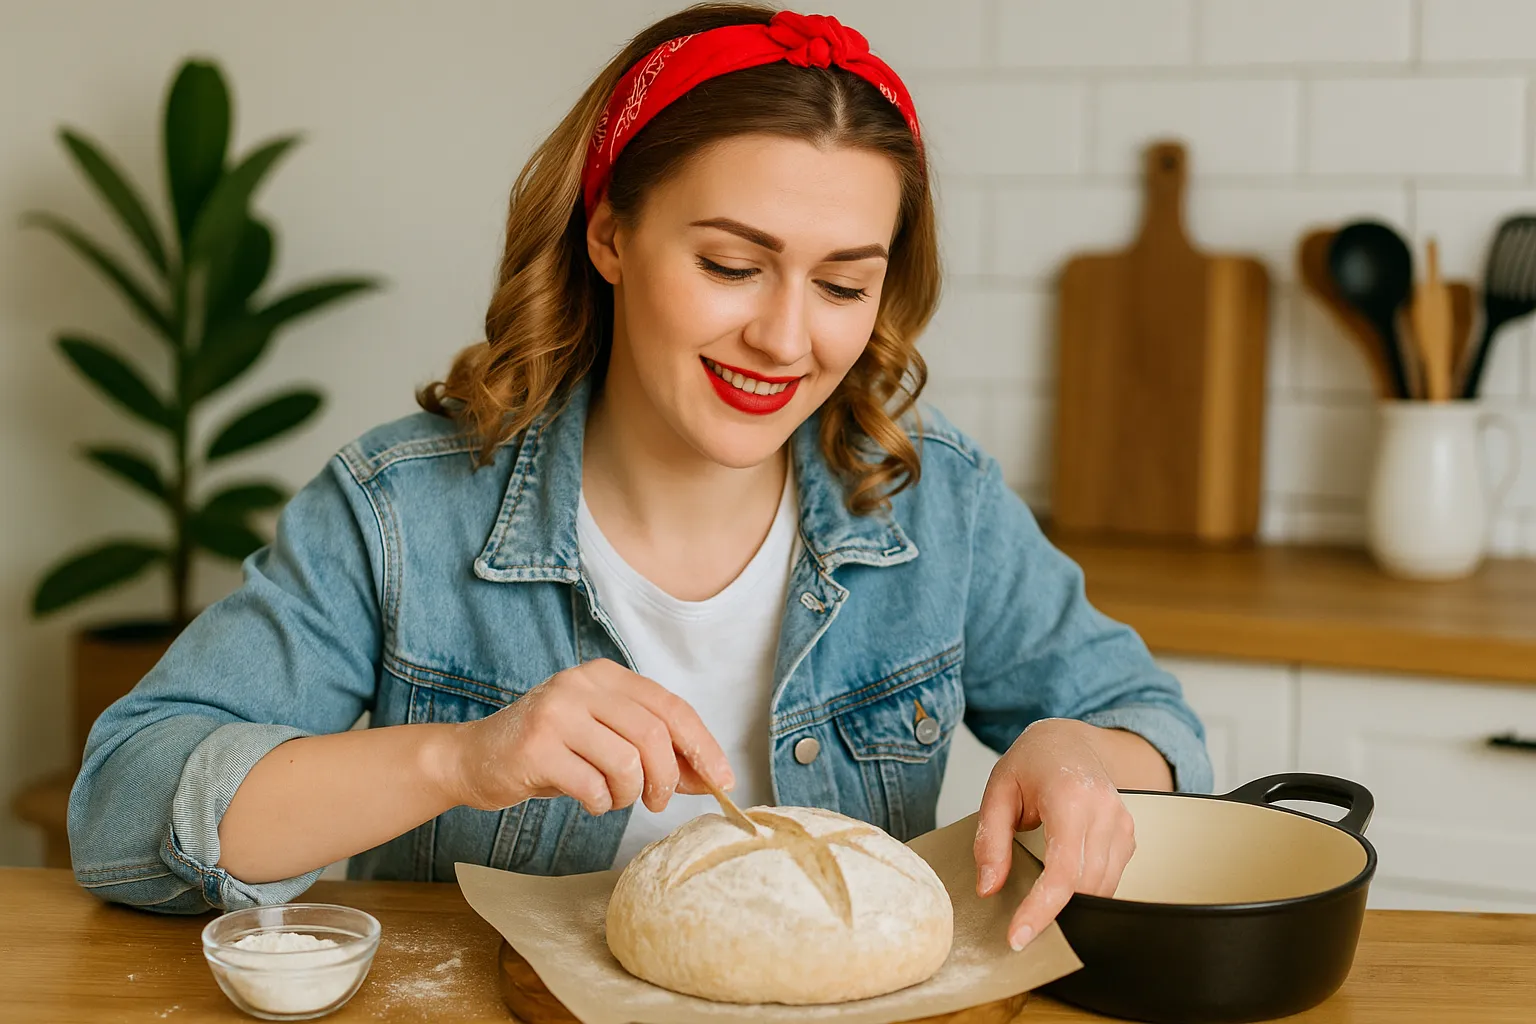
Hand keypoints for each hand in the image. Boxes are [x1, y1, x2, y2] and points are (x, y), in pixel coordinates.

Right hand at [449, 658, 732, 815]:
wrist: (473, 759)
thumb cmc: (550, 752)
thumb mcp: (604, 740)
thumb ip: (655, 751)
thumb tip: (713, 777)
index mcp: (604, 675)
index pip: (671, 706)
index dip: (703, 746)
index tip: (724, 780)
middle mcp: (581, 685)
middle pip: (654, 734)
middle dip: (667, 778)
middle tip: (658, 802)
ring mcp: (556, 713)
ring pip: (627, 762)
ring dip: (628, 794)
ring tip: (612, 798)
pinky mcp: (536, 747)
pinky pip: (592, 786)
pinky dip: (599, 804)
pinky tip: (586, 799)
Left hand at [972, 718, 1135, 950]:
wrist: (1068, 740)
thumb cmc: (1032, 761)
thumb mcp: (997, 792)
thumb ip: (990, 840)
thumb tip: (988, 888)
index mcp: (1070, 797)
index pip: (1063, 871)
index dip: (1041, 910)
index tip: (1018, 937)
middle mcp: (1104, 811)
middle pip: (1086, 886)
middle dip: (1053, 915)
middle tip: (1019, 929)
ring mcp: (1122, 823)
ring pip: (1103, 888)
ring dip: (1072, 906)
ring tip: (1036, 908)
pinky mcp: (1128, 834)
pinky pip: (1111, 878)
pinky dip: (1086, 891)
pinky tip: (1062, 886)